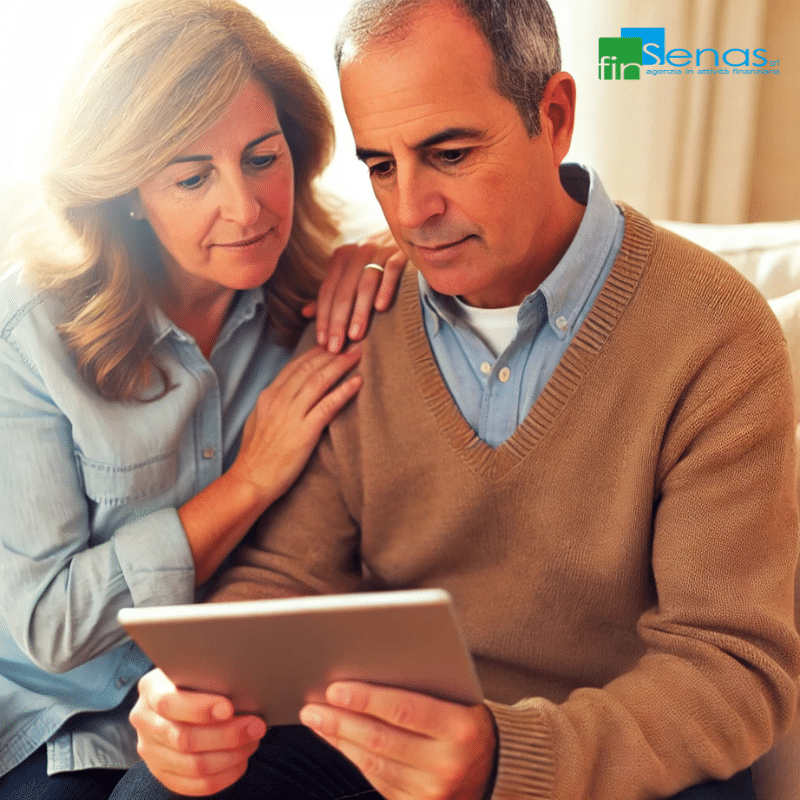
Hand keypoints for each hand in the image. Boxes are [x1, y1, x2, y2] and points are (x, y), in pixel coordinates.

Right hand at [130, 669, 266, 796]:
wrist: (182, 694)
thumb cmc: (198, 677)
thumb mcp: (198, 668)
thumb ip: (210, 677)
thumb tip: (244, 690)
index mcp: (151, 688)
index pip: (169, 703)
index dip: (200, 709)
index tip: (229, 708)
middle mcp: (145, 720)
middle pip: (184, 738)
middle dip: (227, 735)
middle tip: (256, 726)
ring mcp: (150, 750)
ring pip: (191, 765)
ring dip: (229, 757)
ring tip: (252, 742)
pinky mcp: (161, 772)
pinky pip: (192, 785)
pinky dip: (222, 777)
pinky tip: (240, 762)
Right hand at [229, 345, 361, 503]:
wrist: (251, 480)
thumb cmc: (255, 456)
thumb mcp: (258, 421)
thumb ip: (273, 405)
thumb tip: (288, 394)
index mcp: (268, 396)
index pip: (295, 366)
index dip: (315, 353)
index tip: (330, 345)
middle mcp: (279, 400)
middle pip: (309, 368)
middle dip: (332, 353)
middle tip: (351, 343)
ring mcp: (291, 415)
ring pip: (319, 381)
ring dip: (341, 365)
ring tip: (357, 354)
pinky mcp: (304, 432)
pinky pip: (328, 406)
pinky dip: (344, 391)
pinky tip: (357, 382)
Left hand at [300, 682, 496, 799]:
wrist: (497, 768)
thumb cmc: (468, 720)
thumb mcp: (458, 700)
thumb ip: (423, 687)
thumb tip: (367, 670)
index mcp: (461, 729)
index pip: (405, 710)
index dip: (367, 699)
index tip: (335, 688)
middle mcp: (448, 764)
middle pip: (382, 740)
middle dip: (341, 721)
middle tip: (312, 706)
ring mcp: (433, 792)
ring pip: (374, 763)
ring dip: (340, 739)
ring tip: (317, 719)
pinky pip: (377, 781)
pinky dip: (353, 757)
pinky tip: (338, 740)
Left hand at [304, 230, 406, 352]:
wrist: (412, 243)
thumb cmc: (378, 269)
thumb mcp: (351, 279)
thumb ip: (331, 296)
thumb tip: (305, 313)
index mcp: (342, 256)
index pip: (327, 291)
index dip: (323, 318)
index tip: (323, 342)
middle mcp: (359, 251)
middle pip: (343, 290)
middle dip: (337, 321)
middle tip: (336, 347)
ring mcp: (381, 250)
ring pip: (365, 284)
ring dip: (359, 311)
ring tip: (355, 336)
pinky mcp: (402, 253)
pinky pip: (392, 270)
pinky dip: (385, 289)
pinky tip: (381, 309)